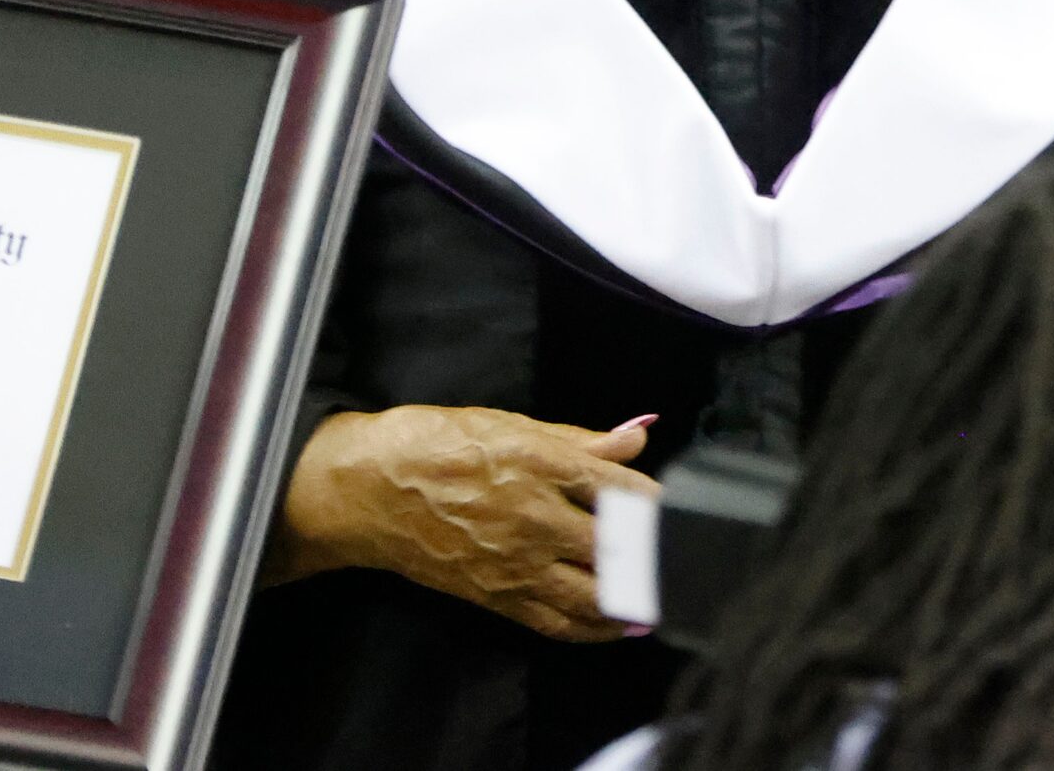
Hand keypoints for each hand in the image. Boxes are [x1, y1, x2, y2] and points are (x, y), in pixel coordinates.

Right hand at [271, 405, 654, 640]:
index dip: (664, 506)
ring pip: (599, 594)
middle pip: (622, 549)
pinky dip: (598, 629)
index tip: (685, 512)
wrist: (367, 489)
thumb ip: (580, 439)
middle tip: (687, 558)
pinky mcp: (499, 596)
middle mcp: (535, 516)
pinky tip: (622, 624)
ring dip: (639, 600)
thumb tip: (638, 436)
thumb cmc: (432, 444)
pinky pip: (562, 624)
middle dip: (659, 557)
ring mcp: (517, 562)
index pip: (625, 492)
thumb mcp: (507, 424)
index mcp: (540, 463)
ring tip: (666, 595)